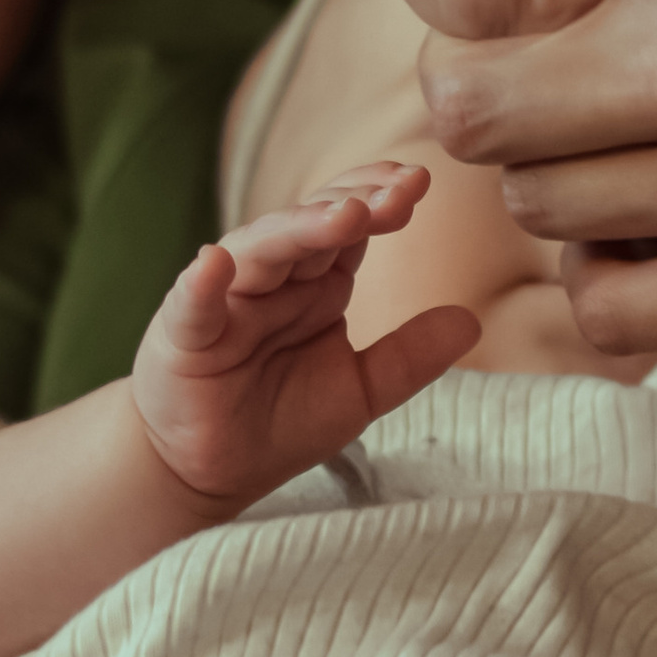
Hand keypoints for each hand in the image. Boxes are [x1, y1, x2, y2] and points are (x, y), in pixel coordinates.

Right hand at [130, 163, 477, 504]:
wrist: (210, 473)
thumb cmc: (279, 422)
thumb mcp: (361, 391)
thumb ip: (410, 356)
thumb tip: (472, 320)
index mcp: (315, 283)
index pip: (348, 224)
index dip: (380, 200)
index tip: (419, 183)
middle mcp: (272, 280)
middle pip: (310, 223)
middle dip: (354, 202)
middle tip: (399, 190)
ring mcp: (225, 302)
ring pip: (261, 250)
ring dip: (298, 228)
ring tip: (343, 214)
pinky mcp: (184, 338)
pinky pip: (192, 306)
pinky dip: (202, 284)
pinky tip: (214, 263)